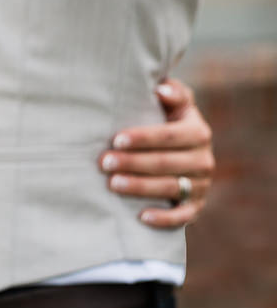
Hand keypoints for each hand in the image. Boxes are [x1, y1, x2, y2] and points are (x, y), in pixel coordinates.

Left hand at [100, 78, 214, 227]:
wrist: (184, 148)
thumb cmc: (169, 118)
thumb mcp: (176, 102)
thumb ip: (173, 92)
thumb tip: (161, 89)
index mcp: (198, 132)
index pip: (169, 136)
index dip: (143, 138)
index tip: (116, 139)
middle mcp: (204, 160)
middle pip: (166, 163)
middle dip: (133, 163)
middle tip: (104, 162)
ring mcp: (201, 185)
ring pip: (170, 188)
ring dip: (140, 187)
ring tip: (112, 184)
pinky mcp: (196, 206)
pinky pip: (183, 217)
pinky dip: (164, 218)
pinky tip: (141, 217)